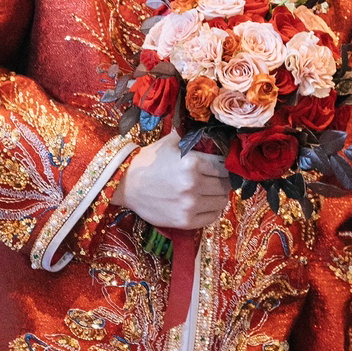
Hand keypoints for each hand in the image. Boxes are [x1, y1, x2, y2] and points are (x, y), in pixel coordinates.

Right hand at [112, 130, 230, 230]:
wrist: (126, 183)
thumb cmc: (149, 161)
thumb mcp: (170, 142)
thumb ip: (191, 136)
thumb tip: (210, 129)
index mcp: (193, 163)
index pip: (223, 166)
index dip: (224, 165)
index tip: (220, 167)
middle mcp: (193, 185)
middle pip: (225, 185)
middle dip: (223, 181)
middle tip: (215, 180)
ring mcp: (189, 205)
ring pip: (221, 202)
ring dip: (218, 196)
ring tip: (209, 192)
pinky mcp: (185, 221)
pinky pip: (212, 217)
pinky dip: (211, 210)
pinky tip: (204, 204)